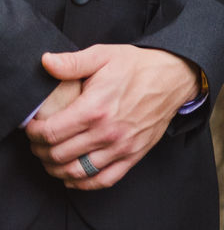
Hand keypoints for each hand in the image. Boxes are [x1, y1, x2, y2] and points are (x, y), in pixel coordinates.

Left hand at [27, 47, 201, 190]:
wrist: (175, 76)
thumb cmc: (139, 66)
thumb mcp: (104, 55)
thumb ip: (73, 62)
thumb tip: (46, 62)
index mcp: (95, 108)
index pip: (51, 133)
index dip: (34, 133)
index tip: (33, 128)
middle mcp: (107, 132)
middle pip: (59, 155)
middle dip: (41, 151)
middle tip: (39, 142)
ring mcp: (121, 146)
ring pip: (76, 172)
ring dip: (56, 169)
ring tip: (52, 159)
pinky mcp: (133, 155)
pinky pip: (103, 180)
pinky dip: (83, 184)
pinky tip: (74, 176)